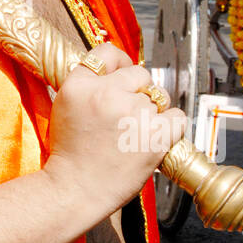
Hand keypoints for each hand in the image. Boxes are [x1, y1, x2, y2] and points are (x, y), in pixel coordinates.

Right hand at [45, 44, 185, 223]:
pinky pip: (177, 116)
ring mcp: (133, 113)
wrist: (75, 190)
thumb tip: (120, 68)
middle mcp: (106, 93)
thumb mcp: (65, 107)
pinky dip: (171, 126)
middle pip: (140, 74)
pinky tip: (154, 137)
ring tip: (135, 133)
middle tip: (126, 117)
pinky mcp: (155, 135)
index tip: (124, 75)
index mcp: (80, 85)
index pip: (109, 53)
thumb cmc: (70, 153)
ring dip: (153, 111)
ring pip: (159, 96)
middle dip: (138, 91)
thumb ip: (88, 84)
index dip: (121, 63)